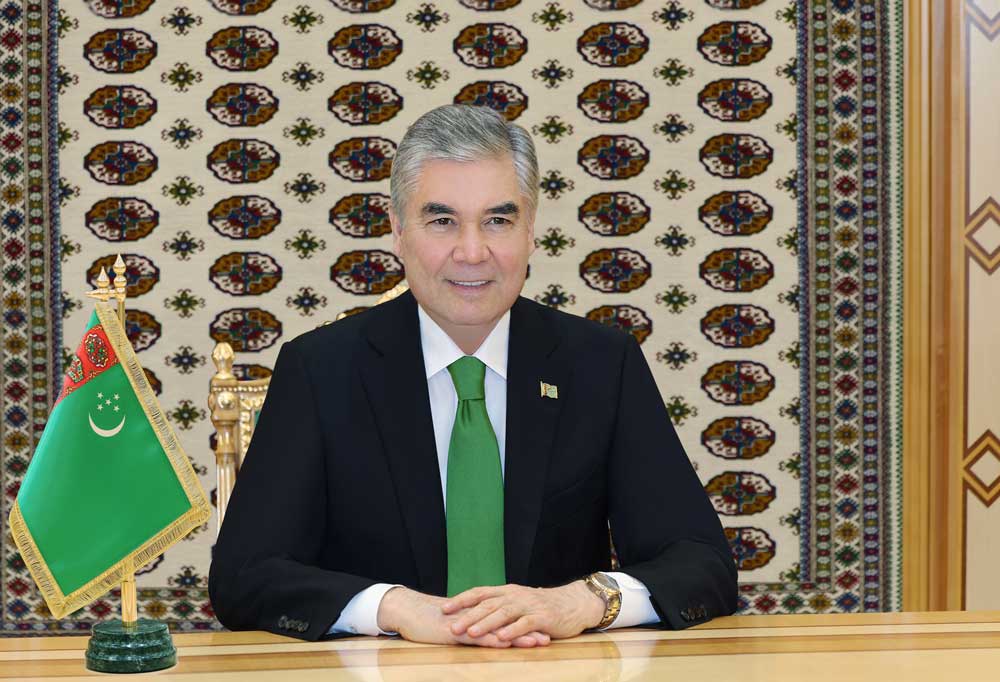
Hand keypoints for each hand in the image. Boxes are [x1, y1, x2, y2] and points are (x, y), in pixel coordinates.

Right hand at [376, 587, 550, 647]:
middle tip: (549, 636)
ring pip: (497, 629)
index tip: (544, 629)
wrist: (409, 612)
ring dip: (518, 636)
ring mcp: (467, 622)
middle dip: (529, 629)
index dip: (525, 623)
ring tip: (537, 641)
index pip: (507, 618)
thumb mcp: (457, 623)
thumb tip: (489, 630)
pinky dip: (492, 640)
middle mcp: (477, 615)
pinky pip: (476, 636)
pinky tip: (505, 644)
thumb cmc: (431, 620)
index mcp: (478, 613)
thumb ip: (473, 625)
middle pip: (508, 622)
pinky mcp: (455, 630)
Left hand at [441, 581, 605, 642]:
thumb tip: (473, 613)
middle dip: (468, 616)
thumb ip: (499, 606)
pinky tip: (501, 637)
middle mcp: (515, 596)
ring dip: (486, 624)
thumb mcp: (518, 602)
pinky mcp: (542, 617)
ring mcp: (528, 605)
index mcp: (506, 591)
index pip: (479, 593)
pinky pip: (525, 623)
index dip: (461, 600)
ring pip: (503, 613)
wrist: (573, 604)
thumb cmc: (541, 606)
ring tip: (472, 633)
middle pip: (488, 605)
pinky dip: (512, 630)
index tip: (443, 609)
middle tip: (451, 626)